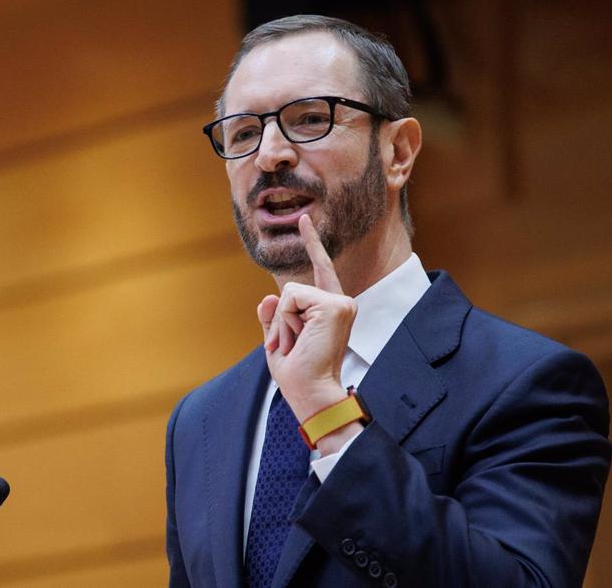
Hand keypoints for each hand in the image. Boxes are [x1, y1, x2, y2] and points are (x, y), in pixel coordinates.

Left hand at [257, 214, 356, 424]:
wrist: (310, 392)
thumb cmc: (298, 374)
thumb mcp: (278, 341)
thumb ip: (273, 318)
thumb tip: (269, 297)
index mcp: (330, 310)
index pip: (320, 269)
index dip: (312, 243)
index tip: (304, 219)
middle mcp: (341, 303)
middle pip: (291, 291)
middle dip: (280, 321)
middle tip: (291, 347)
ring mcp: (341, 303)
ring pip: (290, 294)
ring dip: (283, 323)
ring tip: (296, 344)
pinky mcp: (335, 306)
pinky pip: (292, 298)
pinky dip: (286, 321)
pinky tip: (300, 338)